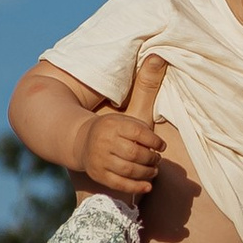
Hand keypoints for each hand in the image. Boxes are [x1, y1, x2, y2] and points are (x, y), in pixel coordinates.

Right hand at [80, 55, 169, 198]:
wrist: (82, 144)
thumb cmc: (116, 128)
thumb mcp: (132, 107)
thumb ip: (147, 84)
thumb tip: (160, 56)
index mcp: (112, 123)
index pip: (140, 134)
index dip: (154, 142)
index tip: (160, 146)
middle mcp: (104, 141)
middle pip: (136, 154)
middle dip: (151, 159)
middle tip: (157, 160)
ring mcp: (99, 160)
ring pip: (130, 170)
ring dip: (146, 172)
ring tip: (152, 170)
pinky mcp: (98, 175)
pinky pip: (120, 184)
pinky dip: (137, 186)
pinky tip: (147, 185)